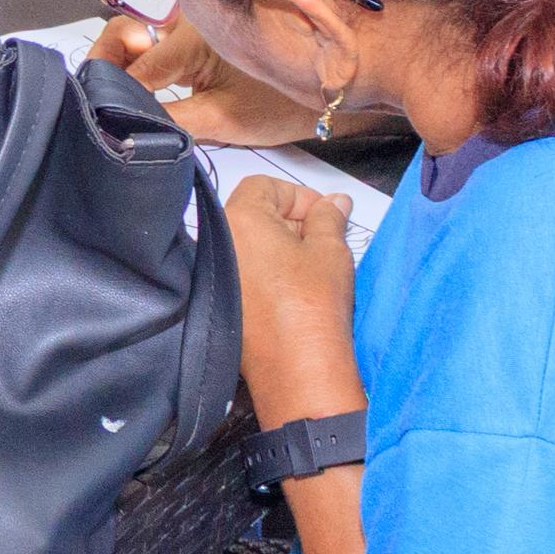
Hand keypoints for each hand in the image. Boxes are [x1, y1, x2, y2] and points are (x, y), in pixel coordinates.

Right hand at [91, 12, 311, 146]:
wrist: (329, 82)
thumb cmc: (282, 102)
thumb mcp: (221, 120)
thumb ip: (169, 121)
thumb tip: (123, 129)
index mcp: (191, 34)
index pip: (137, 70)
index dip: (117, 96)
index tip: (102, 120)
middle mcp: (185, 15)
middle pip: (126, 40)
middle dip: (110, 66)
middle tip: (106, 99)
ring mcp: (190, 19)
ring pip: (138, 40)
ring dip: (126, 68)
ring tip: (127, 101)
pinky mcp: (197, 28)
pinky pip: (157, 44)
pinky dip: (145, 66)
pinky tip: (148, 92)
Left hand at [225, 173, 365, 428]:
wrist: (297, 368)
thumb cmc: (314, 302)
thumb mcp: (330, 250)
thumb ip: (329, 216)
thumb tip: (335, 200)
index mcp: (240, 218)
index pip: (264, 185)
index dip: (298, 196)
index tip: (324, 216)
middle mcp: (220, 242)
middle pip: (255, 213)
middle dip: (292, 220)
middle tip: (325, 241)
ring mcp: (219, 273)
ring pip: (252, 244)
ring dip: (283, 247)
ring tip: (314, 268)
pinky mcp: (223, 301)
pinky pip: (246, 271)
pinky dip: (270, 271)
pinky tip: (297, 289)